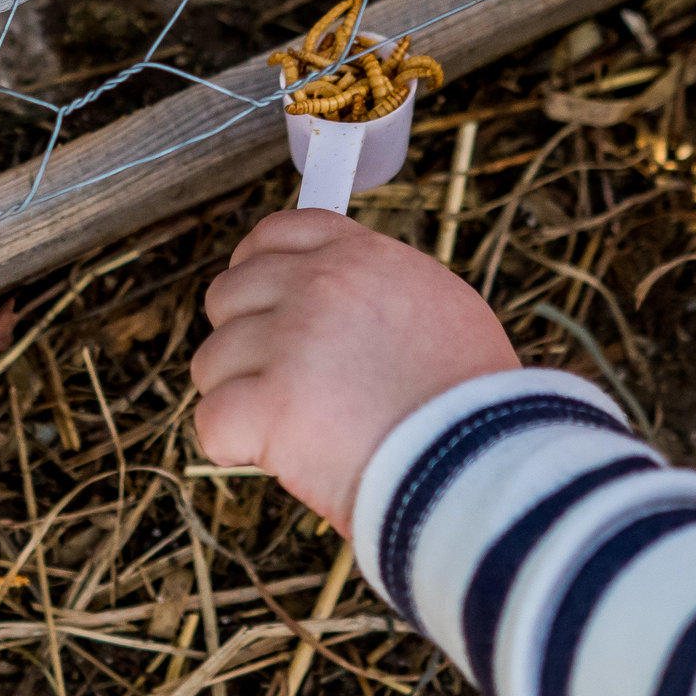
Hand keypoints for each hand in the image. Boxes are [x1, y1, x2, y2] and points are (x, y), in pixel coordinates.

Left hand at [191, 210, 519, 528]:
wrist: (484, 462)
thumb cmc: (475, 402)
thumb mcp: (442, 308)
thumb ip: (379, 290)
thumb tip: (345, 305)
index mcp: (360, 256)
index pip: (277, 233)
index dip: (256, 271)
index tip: (262, 308)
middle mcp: (318, 285)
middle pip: (229, 294)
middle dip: (245, 342)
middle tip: (283, 385)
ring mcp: (289, 341)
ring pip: (213, 361)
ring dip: (241, 398)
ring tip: (295, 430)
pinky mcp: (268, 403)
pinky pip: (211, 419)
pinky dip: (234, 446)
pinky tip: (277, 457)